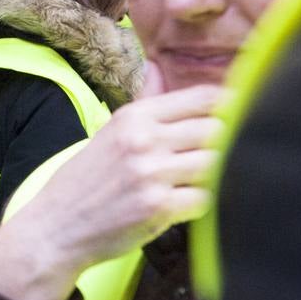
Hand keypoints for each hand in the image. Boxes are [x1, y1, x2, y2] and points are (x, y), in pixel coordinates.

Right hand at [0, 63, 222, 299]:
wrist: (55, 227)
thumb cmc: (84, 183)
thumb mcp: (109, 135)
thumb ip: (145, 108)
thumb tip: (165, 72)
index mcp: (133, 117)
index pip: (203, 98)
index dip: (233, 106)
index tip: (245, 117)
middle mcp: (143, 139)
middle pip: (217, 128)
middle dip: (233, 142)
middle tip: (240, 154)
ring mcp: (151, 173)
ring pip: (218, 162)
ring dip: (224, 174)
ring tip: (221, 180)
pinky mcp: (159, 207)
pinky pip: (207, 198)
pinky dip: (210, 202)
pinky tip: (199, 204)